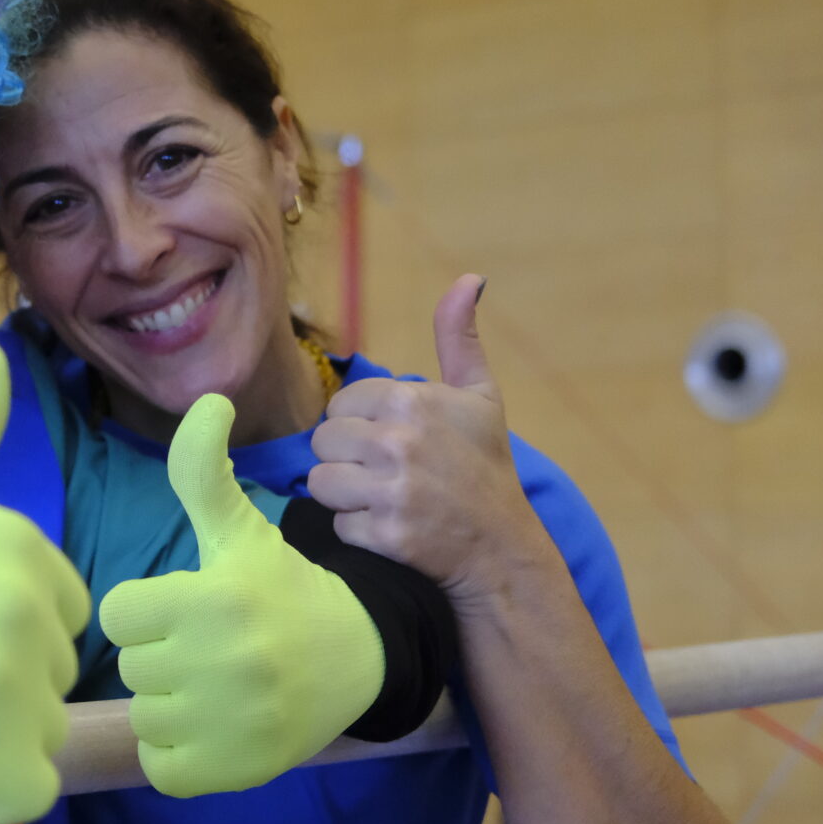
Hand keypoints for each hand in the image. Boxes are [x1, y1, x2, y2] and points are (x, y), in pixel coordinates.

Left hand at [99, 393, 384, 797]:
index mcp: (214, 599)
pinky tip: (212, 725)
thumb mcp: (240, 528)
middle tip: (205, 646)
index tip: (184, 607)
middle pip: (130, 665)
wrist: (359, 658)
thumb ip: (202, 468)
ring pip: (144, 716)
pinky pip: (162, 767)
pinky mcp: (235, 771)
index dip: (145, 608)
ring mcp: (230, 723)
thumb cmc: (282, 587)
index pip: (118, 612)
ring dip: (167, 705)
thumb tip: (207, 399)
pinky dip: (177, 753)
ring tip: (211, 686)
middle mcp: (222, 663)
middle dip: (158, 654)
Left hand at [307, 275, 558, 604]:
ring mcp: (391, 489)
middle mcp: (399, 440)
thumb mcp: (480, 395)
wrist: (502, 545)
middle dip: (347, 460)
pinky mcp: (384, 533)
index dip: (359, 426)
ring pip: (320, 482)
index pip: (340, 406)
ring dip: (344, 496)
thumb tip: (469, 278)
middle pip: (323, 443)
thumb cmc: (486, 466)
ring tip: (382, 499)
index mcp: (412, 400)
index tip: (391, 443)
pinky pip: (337, 523)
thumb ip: (459, 337)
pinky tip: (390, 528)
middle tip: (387, 475)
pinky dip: (357, 531)